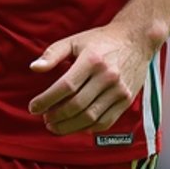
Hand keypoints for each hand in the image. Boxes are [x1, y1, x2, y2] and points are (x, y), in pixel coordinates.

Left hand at [27, 24, 151, 136]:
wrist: (136, 40)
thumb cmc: (101, 41)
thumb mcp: (75, 41)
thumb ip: (52, 54)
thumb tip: (34, 68)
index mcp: (92, 60)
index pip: (65, 86)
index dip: (46, 100)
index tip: (33, 108)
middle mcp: (107, 76)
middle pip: (76, 105)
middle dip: (56, 116)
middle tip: (45, 118)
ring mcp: (119, 90)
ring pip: (90, 117)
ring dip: (69, 126)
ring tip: (55, 126)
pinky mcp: (126, 100)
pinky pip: (105, 122)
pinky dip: (88, 128)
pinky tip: (75, 126)